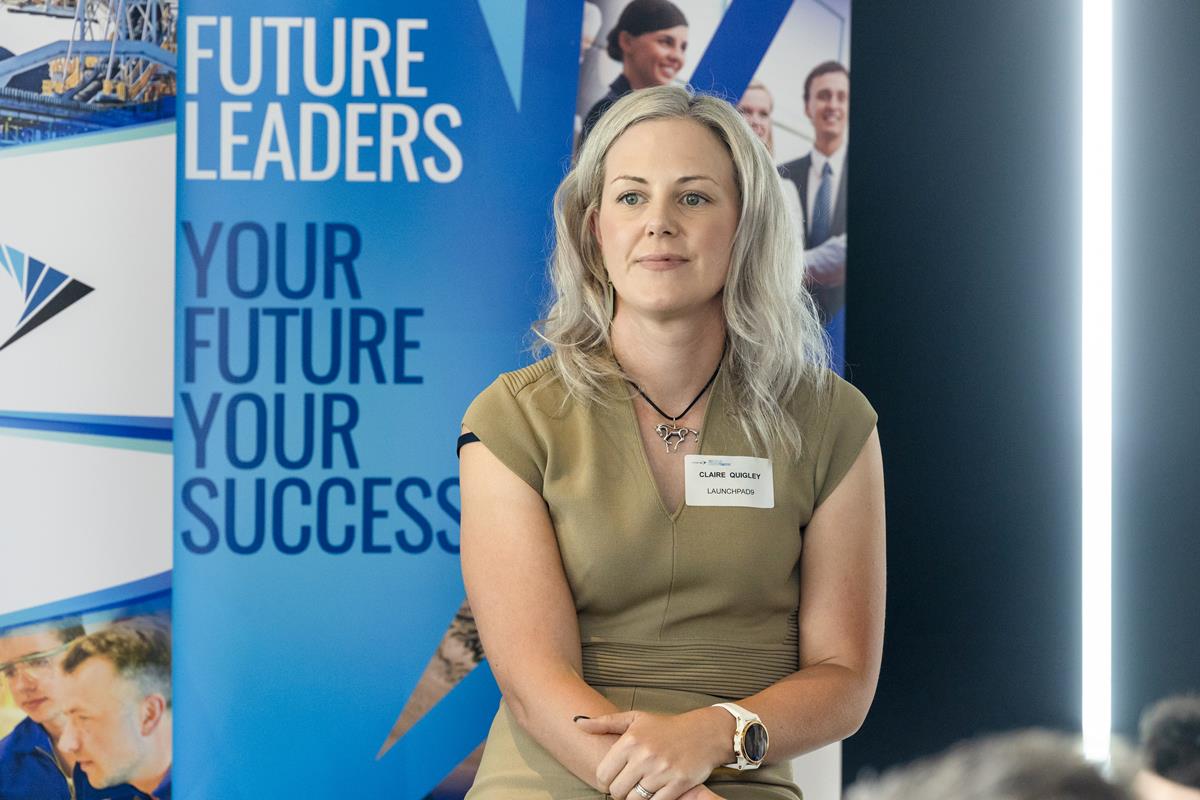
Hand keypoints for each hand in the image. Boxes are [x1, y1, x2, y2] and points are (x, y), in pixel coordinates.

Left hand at [575, 708, 732, 799]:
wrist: (704, 733)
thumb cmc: (666, 727)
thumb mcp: (635, 719)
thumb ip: (605, 723)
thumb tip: (578, 723)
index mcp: (631, 740)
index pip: (603, 775)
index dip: (605, 781)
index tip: (613, 779)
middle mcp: (644, 755)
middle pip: (617, 791)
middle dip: (621, 791)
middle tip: (629, 784)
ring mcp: (662, 771)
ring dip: (636, 798)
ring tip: (642, 787)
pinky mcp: (678, 784)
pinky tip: (656, 790)